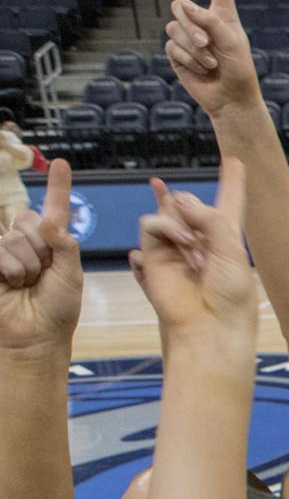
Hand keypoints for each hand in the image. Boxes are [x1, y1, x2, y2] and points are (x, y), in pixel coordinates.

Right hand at [0, 161, 83, 350]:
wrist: (37, 335)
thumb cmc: (57, 309)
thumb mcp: (71, 274)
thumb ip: (65, 245)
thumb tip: (51, 222)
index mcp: (50, 242)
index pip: (53, 209)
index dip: (57, 186)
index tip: (60, 163)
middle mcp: (24, 241)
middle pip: (29, 222)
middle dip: (40, 251)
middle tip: (40, 276)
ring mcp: (3, 250)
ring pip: (13, 238)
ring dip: (25, 265)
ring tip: (25, 283)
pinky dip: (8, 268)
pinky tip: (9, 283)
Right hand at [129, 165, 253, 340]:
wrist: (209, 324)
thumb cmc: (230, 293)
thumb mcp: (231, 249)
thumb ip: (208, 217)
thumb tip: (175, 200)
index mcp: (228, 239)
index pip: (230, 203)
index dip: (233, 182)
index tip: (236, 161)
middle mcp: (201, 239)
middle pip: (189, 202)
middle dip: (195, 209)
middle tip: (203, 242)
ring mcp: (175, 247)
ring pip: (168, 209)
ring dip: (180, 224)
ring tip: (194, 254)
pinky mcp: (154, 255)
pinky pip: (151, 223)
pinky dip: (165, 229)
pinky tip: (179, 249)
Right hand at [163, 0, 259, 118]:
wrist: (231, 99)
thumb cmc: (239, 71)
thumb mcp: (232, 43)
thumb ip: (210, 21)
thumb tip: (184, 6)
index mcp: (223, 14)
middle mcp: (202, 21)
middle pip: (180, 4)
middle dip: (191, 24)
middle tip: (208, 44)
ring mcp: (187, 36)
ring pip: (175, 28)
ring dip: (194, 48)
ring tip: (211, 62)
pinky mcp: (177, 53)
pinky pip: (172, 46)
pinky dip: (188, 59)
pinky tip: (202, 70)